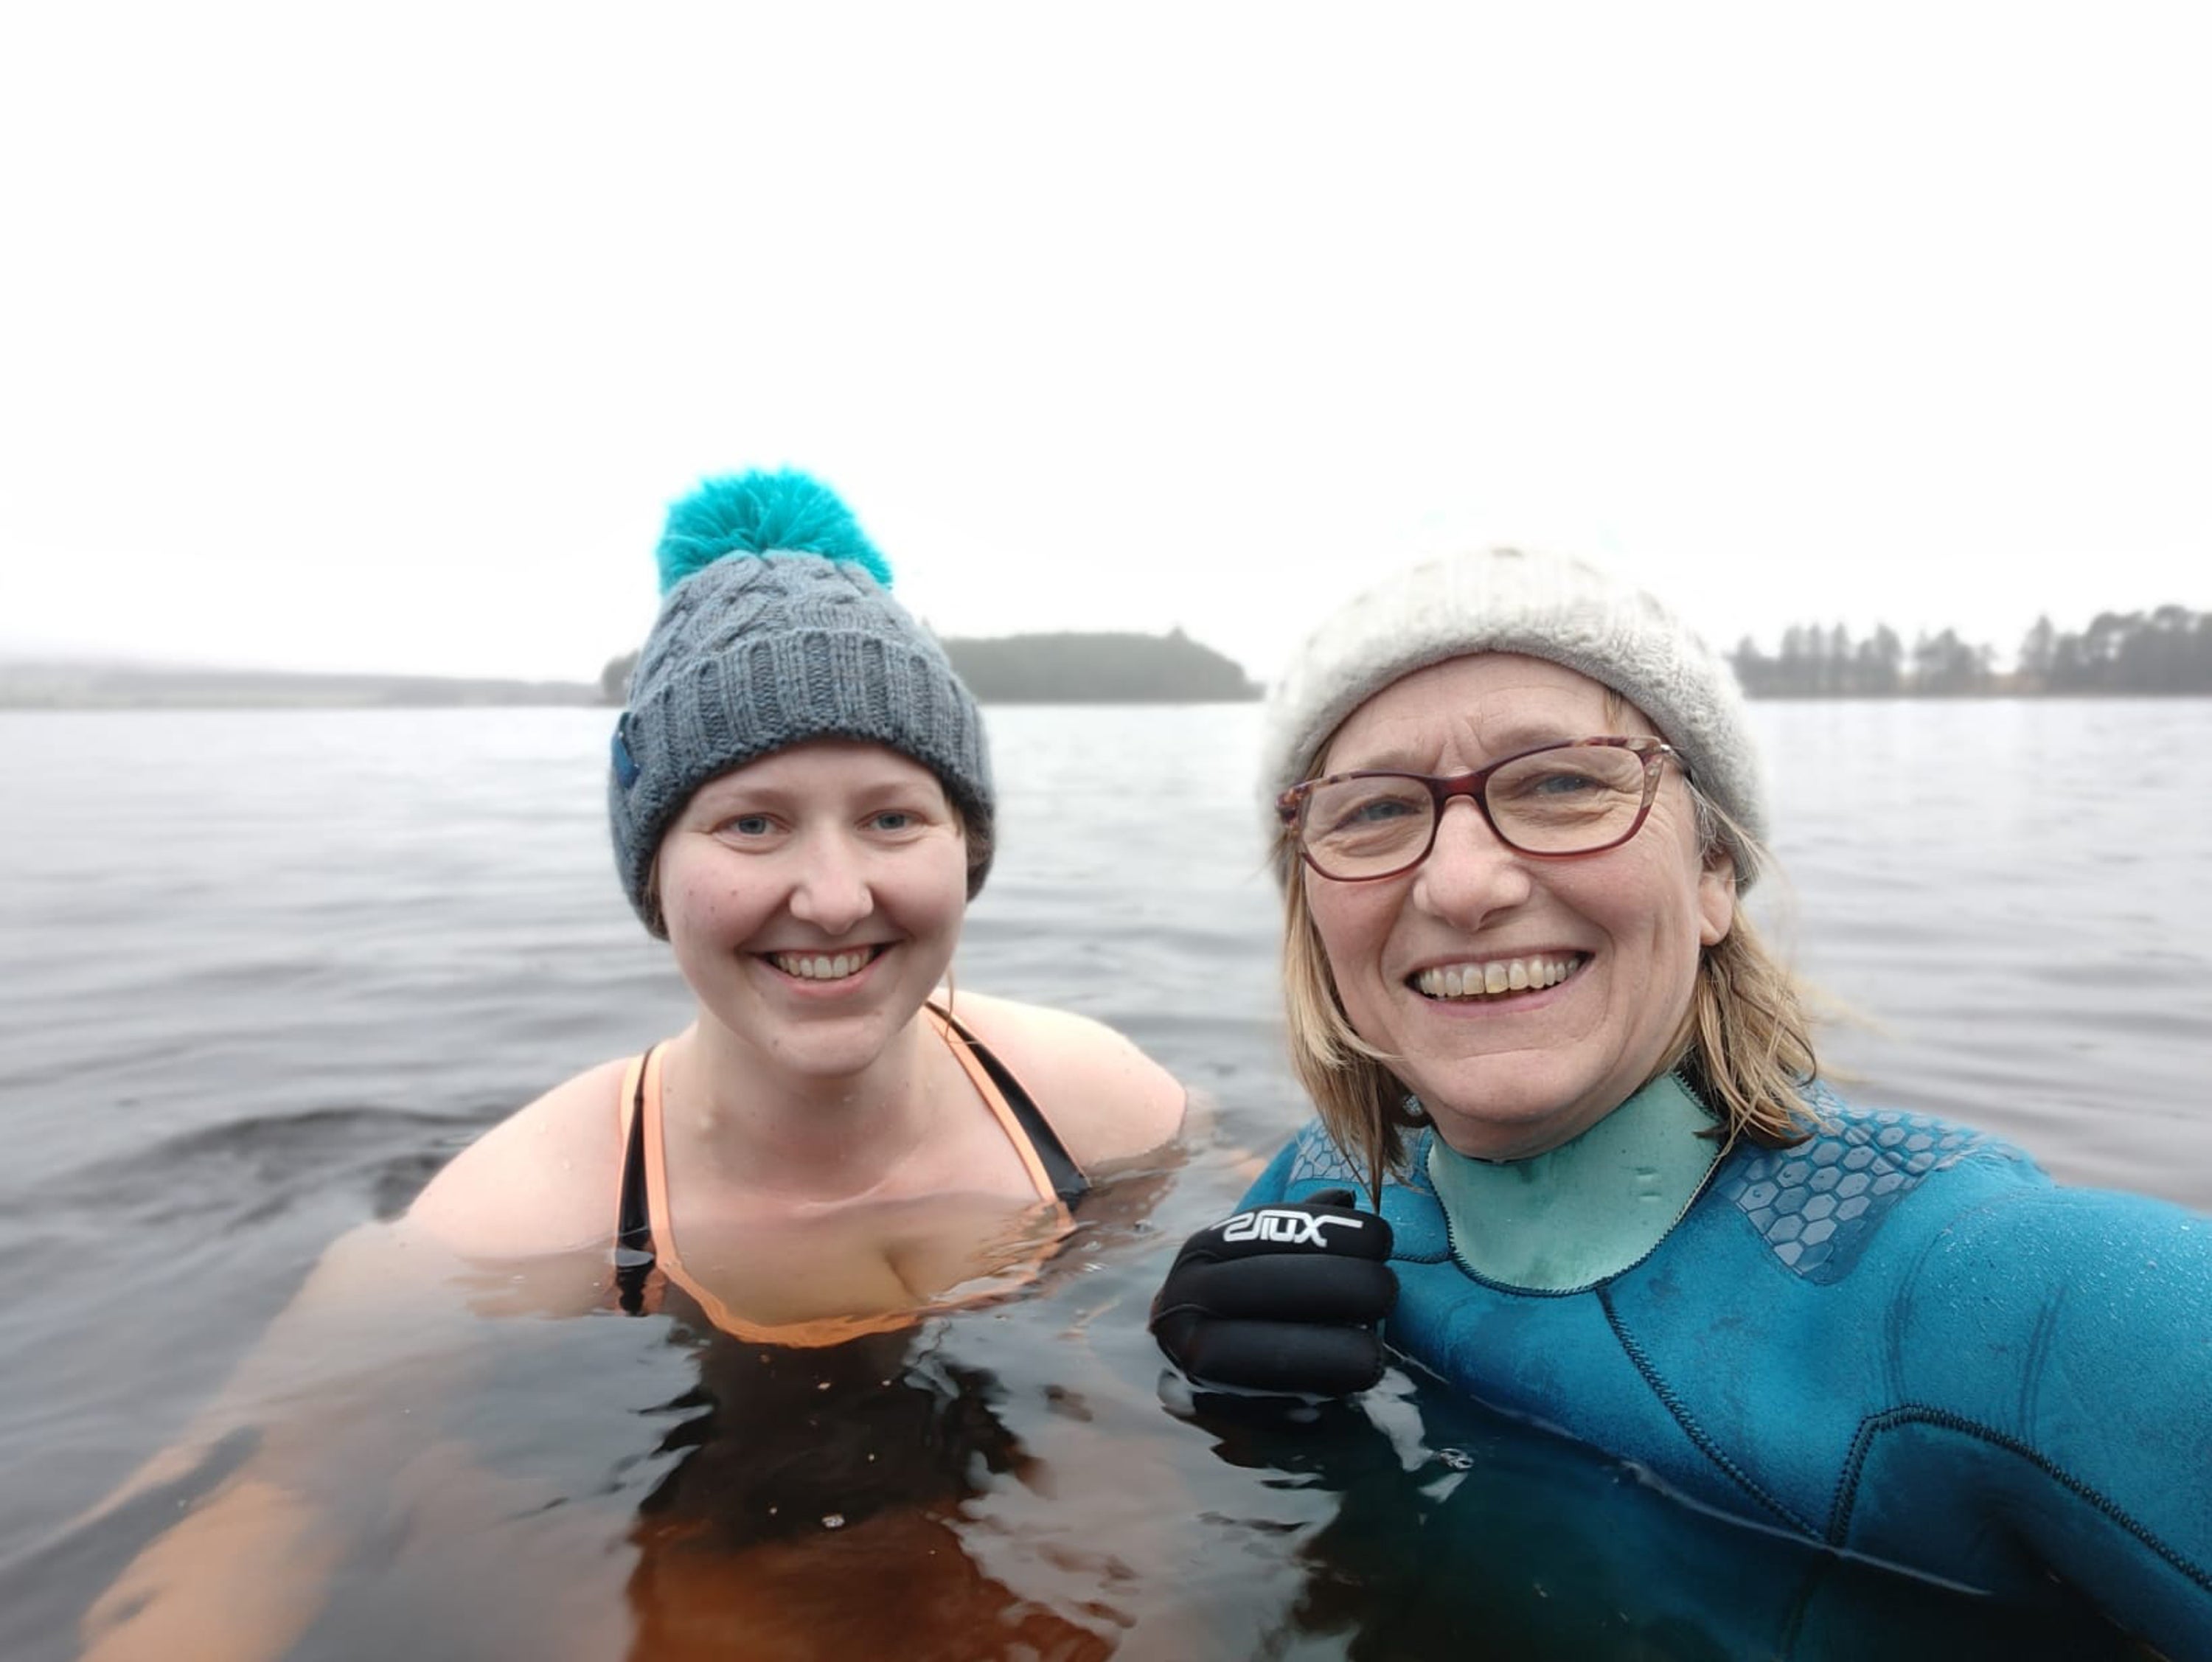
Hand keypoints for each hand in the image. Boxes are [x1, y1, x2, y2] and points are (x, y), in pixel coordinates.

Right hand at [1149, 1188, 1396, 1396]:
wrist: (1186, 1359)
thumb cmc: (1242, 1295)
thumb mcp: (1256, 1251)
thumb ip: (1300, 1225)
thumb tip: (1347, 1198)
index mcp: (1203, 1250)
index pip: (1270, 1229)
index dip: (1332, 1232)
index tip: (1381, 1242)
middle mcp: (1186, 1299)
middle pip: (1270, 1285)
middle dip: (1341, 1285)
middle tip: (1387, 1292)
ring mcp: (1191, 1357)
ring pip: (1262, 1354)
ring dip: (1331, 1354)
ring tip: (1376, 1352)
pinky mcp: (1209, 1409)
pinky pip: (1266, 1406)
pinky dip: (1310, 1397)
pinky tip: (1346, 1388)